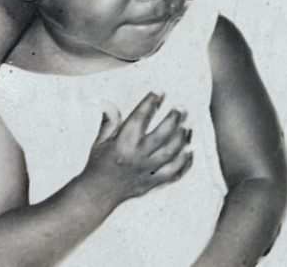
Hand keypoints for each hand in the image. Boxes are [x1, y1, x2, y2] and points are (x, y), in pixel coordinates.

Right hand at [79, 92, 193, 206]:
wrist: (96, 194)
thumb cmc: (98, 164)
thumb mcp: (100, 142)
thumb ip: (109, 123)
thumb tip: (108, 103)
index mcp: (122, 143)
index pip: (139, 118)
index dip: (150, 103)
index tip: (160, 92)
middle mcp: (136, 156)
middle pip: (161, 134)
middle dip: (173, 118)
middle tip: (181, 107)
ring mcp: (146, 170)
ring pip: (171, 152)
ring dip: (182, 138)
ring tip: (188, 125)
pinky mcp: (152, 183)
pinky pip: (174, 173)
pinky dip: (185, 162)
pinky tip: (191, 150)